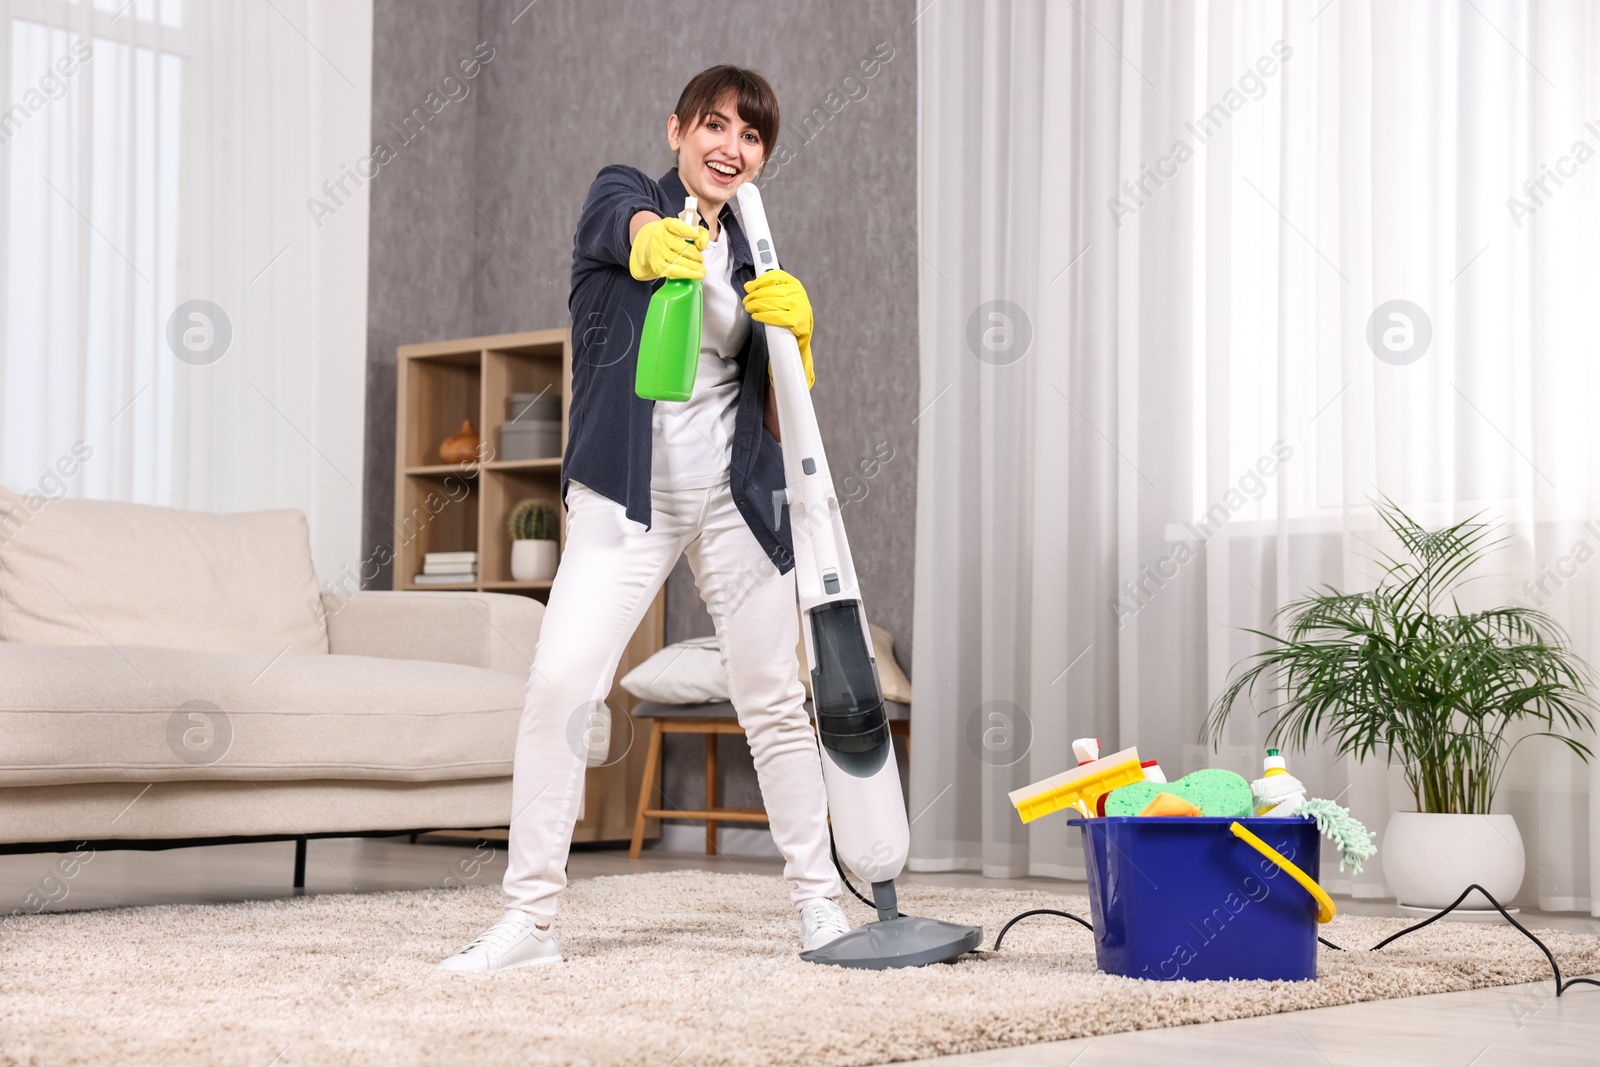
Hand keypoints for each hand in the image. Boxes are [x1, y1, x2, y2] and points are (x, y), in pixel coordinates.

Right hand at [629, 216, 708, 280]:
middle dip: (696, 256)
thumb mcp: (684, 230)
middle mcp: (659, 237)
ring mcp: (657, 252)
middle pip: (683, 248)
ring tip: (701, 269)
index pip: (676, 226)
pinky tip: (697, 274)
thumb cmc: (671, 239)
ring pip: (680, 261)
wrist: (649, 248)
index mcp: (666, 225)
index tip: (696, 235)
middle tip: (700, 259)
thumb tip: (701, 245)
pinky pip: (675, 271)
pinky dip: (688, 274)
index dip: (687, 231)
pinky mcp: (657, 266)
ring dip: (694, 266)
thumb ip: (700, 233)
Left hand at [743, 269, 814, 388]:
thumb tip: (749, 285)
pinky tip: (756, 316)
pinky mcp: (798, 321)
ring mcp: (800, 307)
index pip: (775, 276)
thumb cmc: (789, 316)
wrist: (801, 339)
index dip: (759, 281)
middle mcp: (799, 294)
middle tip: (746, 302)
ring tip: (749, 309)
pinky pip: (776, 316)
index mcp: (794, 284)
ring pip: (771, 302)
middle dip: (754, 296)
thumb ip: (768, 290)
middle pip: (770, 290)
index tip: (749, 287)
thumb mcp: (783, 298)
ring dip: (756, 305)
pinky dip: (763, 316)